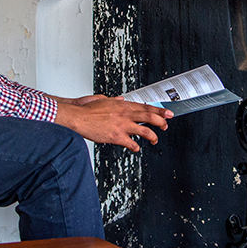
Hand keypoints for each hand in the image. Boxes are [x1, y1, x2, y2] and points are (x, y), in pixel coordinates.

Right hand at [53, 96, 171, 151]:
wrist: (78, 117)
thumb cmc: (87, 110)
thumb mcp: (103, 100)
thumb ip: (114, 100)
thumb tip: (120, 100)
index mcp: (123, 106)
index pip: (146, 107)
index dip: (159, 110)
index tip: (168, 113)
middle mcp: (125, 115)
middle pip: (150, 117)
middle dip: (161, 122)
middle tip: (166, 125)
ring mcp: (122, 126)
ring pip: (145, 131)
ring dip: (153, 136)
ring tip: (154, 140)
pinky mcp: (116, 136)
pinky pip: (132, 143)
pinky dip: (135, 147)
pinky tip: (136, 148)